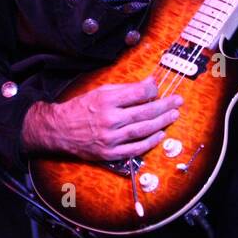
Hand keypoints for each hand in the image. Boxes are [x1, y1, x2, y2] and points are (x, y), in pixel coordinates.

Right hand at [21, 77, 182, 161]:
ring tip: (173, 116)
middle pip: (144, 112)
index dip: (152, 89)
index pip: (138, 93)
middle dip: (164, 105)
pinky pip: (135, 149)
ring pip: (143, 130)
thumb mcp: (100, 92)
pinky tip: (160, 135)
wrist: (60, 130)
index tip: (158, 87)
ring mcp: (110, 138)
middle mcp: (109, 119)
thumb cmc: (80, 108)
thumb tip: (148, 84)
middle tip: (177, 101)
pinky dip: (150, 142)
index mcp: (106, 101)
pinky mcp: (110, 153)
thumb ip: (124, 89)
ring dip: (162, 123)